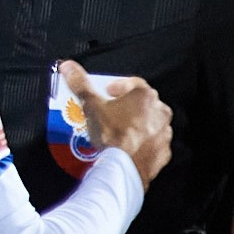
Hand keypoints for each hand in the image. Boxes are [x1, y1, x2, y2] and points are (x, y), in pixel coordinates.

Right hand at [62, 61, 170, 185]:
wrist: (124, 167)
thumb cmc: (112, 135)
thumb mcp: (91, 105)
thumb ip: (80, 83)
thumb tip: (68, 67)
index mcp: (145, 96)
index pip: (133, 83)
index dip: (117, 86)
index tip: (107, 92)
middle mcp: (160, 112)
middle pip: (142, 103)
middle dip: (127, 106)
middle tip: (110, 113)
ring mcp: (164, 132)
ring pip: (150, 123)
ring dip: (137, 124)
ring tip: (118, 132)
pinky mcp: (163, 150)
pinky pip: (153, 142)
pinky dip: (143, 143)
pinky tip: (128, 147)